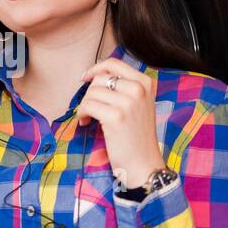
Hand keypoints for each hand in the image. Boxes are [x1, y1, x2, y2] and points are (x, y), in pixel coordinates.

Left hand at [77, 58, 167, 190]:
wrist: (144, 163)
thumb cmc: (137, 136)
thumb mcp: (139, 104)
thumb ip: (124, 87)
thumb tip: (94, 75)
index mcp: (145, 82)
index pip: (114, 63)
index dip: (95, 69)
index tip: (86, 78)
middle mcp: (139, 89)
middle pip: (100, 79)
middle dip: (89, 93)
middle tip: (90, 108)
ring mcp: (128, 102)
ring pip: (92, 92)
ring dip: (85, 105)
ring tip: (88, 118)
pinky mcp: (116, 117)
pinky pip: (87, 106)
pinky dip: (81, 114)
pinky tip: (85, 122)